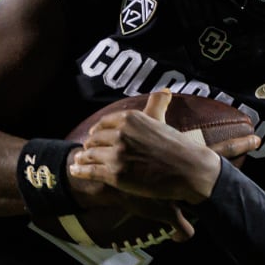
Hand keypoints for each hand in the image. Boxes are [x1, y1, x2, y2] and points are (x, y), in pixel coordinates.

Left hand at [69, 90, 255, 204]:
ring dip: (82, 158)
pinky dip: (80, 171)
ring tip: (78, 161)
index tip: (92, 134)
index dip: (97, 129)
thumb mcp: (163, 119)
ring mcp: (117, 155)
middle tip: (85, 150)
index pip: (105, 123)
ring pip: (91, 155)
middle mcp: (121, 134)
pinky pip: (91, 171)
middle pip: (95, 139)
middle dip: (89, 145)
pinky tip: (75, 171)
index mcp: (130, 118)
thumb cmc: (177, 145)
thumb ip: (158, 102)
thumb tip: (164, 90)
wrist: (188, 169)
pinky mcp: (116, 175)